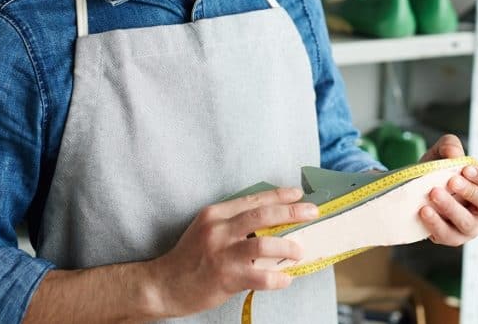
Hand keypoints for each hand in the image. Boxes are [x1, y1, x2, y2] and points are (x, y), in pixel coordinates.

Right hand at [149, 186, 317, 317]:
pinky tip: (286, 278)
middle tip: (312, 212)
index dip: (279, 195)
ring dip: (287, 246)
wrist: (165, 285)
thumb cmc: (190, 257)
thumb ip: (233, 222)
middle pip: (262, 215)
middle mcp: (218, 230)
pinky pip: (260, 276)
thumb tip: (270, 220)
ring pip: (263, 244)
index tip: (298, 194)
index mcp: (215, 214)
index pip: (253, 199)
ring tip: (299, 250)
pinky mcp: (225, 277)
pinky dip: (277, 277)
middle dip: (292, 212)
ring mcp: (221, 254)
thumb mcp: (206, 229)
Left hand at [417, 134, 477, 246]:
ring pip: (467, 222)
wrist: (415, 191)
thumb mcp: (441, 153)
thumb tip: (454, 154)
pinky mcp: (452, 238)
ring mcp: (470, 227)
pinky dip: (435, 223)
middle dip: (471, 192)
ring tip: (434, 193)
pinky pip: (447, 235)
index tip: (466, 169)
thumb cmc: (437, 172)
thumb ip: (450, 145)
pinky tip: (425, 210)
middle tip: (452, 181)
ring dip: (451, 207)